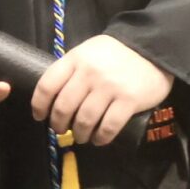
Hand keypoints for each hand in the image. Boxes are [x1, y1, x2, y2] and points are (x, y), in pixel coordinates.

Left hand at [31, 35, 172, 145]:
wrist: (150, 49)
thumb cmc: (114, 53)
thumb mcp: (87, 52)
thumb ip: (72, 69)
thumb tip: (54, 95)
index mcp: (75, 59)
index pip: (47, 85)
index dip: (39, 105)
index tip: (39, 116)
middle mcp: (89, 73)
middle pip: (64, 107)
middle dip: (58, 124)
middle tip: (60, 130)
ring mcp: (109, 87)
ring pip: (85, 120)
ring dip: (79, 133)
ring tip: (81, 136)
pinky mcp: (129, 101)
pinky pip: (109, 127)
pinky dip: (101, 138)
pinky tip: (99, 139)